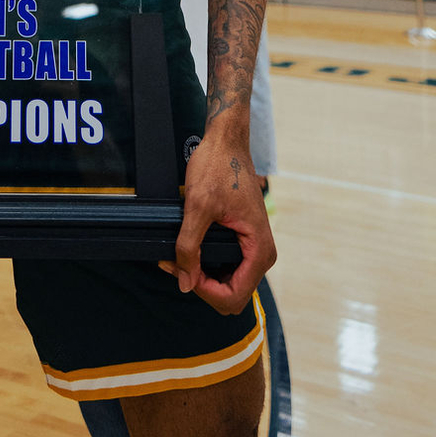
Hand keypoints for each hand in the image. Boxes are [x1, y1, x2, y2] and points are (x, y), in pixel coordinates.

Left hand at [159, 129, 275, 312]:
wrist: (227, 141)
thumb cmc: (218, 165)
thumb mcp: (198, 206)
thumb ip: (190, 247)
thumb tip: (185, 284)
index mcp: (259, 250)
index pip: (233, 296)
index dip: (204, 291)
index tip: (181, 271)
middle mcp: (261, 253)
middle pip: (230, 295)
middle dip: (201, 286)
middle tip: (174, 264)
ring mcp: (253, 247)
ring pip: (227, 283)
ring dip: (200, 276)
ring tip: (175, 257)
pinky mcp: (243, 240)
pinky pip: (226, 266)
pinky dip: (204, 264)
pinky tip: (185, 251)